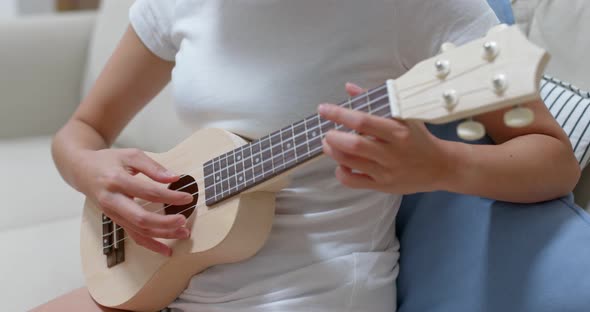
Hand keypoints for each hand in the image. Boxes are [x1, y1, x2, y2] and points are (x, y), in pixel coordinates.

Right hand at [74, 148, 193, 255]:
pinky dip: (151, 245)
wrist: (82, 171)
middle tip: (183, 219)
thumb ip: (152, 167)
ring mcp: (113, 214)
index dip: (170, 196)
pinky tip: (166, 250)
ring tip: (183, 233)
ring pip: (138, 231)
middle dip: (165, 222)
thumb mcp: (130, 155)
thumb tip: (173, 177)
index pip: (148, 192)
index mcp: (116, 181)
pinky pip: (134, 236)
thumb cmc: (108, 161)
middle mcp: (112, 201)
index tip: (187, 197)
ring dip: (162, 235)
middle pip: (141, 218)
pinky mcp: (115, 221)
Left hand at [318, 83, 454, 193]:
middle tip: (327, 132)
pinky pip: (354, 182)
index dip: (339, 114)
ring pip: (350, 162)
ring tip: (329, 144)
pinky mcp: (383, 186)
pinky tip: (342, 164)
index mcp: (398, 131)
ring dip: (333, 152)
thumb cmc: (419, 137)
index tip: (324, 109)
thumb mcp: (403, 115)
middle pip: (354, 145)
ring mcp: (387, 171)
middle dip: (333, 137)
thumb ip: (376, 101)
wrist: (441, 166)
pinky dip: (341, 172)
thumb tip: (349, 88)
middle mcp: (392, 152)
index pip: (363, 121)